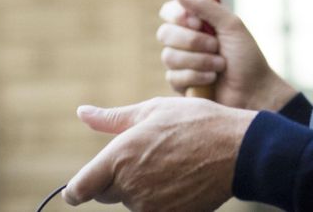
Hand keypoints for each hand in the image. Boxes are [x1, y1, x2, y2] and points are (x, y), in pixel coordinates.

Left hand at [62, 97, 255, 210]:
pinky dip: (161, 199)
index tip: (77, 190)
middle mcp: (130, 186)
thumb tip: (82, 113)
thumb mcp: (153, 110)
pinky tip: (180, 180)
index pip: (80, 189)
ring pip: (132, 203)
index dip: (75, 190)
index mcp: (119, 157)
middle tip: (145, 157)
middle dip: (115, 180)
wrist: (237, 149)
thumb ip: (112, 119)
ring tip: (170, 163)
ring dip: (141, 189)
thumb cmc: (195, 122)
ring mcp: (150, 207)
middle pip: (106, 194)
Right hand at [157, 0, 297, 110]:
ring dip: (199, 60)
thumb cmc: (247, 56)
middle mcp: (185, 40)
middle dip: (193, 41)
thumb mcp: (231, 25)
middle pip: (164, 33)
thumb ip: (204, 6)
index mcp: (196, 23)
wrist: (254, 91)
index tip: (198, 22)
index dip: (177, 15)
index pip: (168, 11)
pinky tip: (212, 79)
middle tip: (216, 46)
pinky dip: (197, 76)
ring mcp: (181, 63)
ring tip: (220, 65)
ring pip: (168, 56)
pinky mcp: (180, 84)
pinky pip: (173, 77)